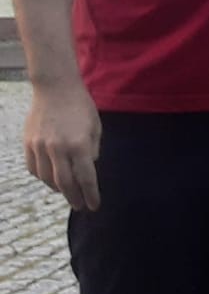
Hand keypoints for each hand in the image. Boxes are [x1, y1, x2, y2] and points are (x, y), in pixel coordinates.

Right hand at [24, 82, 100, 210]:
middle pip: (66, 183)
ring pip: (47, 179)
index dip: (91, 194)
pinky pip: (34, 169)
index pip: (86, 177)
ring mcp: (40, 147)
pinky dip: (43, 178)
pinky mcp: (29, 144)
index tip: (94, 205)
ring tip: (67, 192)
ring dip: (58, 189)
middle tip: (80, 206)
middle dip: (74, 198)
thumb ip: (93, 148)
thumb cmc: (80, 106)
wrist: (56, 88)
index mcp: (79, 144)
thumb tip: (89, 168)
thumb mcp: (95, 126)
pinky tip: (50, 179)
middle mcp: (58, 148)